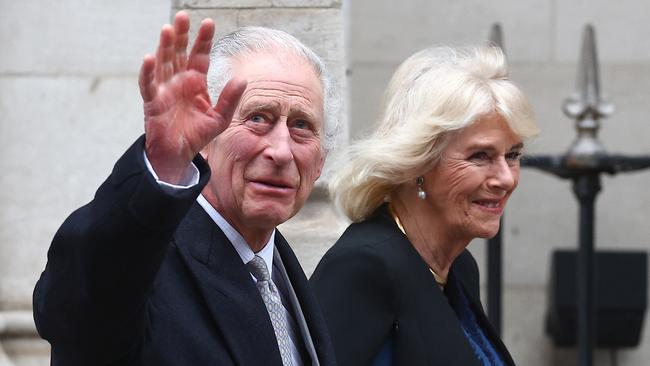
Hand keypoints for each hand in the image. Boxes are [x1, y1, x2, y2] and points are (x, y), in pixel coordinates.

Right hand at [138, 11, 246, 183]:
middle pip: (178, 52)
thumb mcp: (219, 117)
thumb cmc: (197, 134)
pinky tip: (149, 58)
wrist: (179, 154)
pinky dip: (147, 72)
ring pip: (163, 63)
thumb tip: (242, 79)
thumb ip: (230, 99)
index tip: (209, 22)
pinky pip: (148, 84)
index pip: (199, 55)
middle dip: (181, 34)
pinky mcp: (153, 102)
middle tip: (183, 16)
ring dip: (164, 46)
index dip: (203, 39)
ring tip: (168, 29)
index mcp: (195, 81)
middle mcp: (179, 80)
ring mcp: (164, 89)